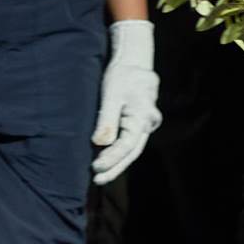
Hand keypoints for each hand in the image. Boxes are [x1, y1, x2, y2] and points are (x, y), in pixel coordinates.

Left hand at [92, 22, 162, 181]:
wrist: (135, 63)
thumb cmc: (122, 75)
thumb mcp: (112, 94)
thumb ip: (107, 119)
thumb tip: (100, 143)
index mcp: (142, 117)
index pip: (126, 145)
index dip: (111, 159)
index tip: (95, 168)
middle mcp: (148, 124)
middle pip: (131, 153)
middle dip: (114, 168)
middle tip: (97, 180)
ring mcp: (146, 125)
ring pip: (132, 150)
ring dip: (117, 163)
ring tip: (100, 176)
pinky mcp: (139, 124)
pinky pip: (130, 143)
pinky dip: (119, 153)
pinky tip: (106, 161)